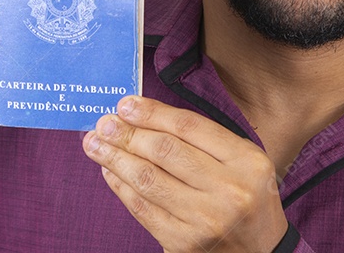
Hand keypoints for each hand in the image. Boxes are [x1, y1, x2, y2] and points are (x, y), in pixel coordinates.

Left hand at [82, 95, 289, 252]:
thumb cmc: (248, 199)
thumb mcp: (243, 162)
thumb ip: (204, 140)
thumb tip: (146, 117)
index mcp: (246, 161)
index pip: (189, 127)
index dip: (152, 113)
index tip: (126, 104)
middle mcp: (229, 189)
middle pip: (165, 151)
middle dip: (127, 133)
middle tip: (104, 123)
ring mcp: (205, 220)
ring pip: (148, 179)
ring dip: (115, 158)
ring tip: (96, 144)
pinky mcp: (183, 243)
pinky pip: (143, 209)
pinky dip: (121, 187)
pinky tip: (110, 172)